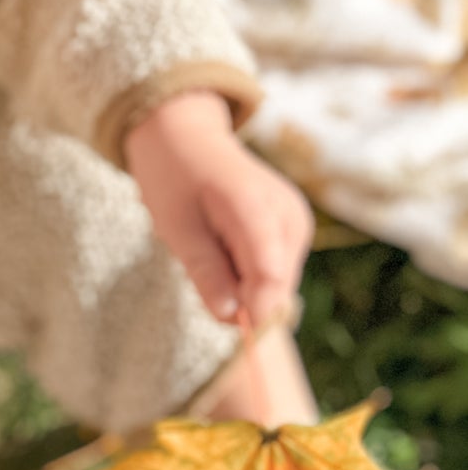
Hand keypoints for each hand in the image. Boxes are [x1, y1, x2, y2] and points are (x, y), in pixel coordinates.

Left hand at [125, 90, 313, 327]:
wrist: (186, 137)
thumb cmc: (174, 180)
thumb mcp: (177, 229)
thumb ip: (206, 272)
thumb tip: (229, 317)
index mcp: (254, 208)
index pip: (269, 279)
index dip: (255, 315)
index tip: (232, 332)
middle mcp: (288, 215)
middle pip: (276, 287)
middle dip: (241, 297)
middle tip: (201, 269)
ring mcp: (296, 220)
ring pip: (277, 283)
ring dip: (243, 284)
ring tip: (212, 247)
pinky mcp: (294, 227)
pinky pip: (274, 269)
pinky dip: (248, 271)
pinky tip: (225, 243)